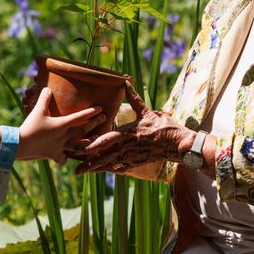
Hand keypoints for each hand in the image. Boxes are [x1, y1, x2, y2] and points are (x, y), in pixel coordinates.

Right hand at [18, 88, 104, 163]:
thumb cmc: (30, 126)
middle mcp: (64, 136)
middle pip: (83, 130)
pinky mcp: (53, 155)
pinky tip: (66, 156)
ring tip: (94, 140)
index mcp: (62, 124)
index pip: (80, 117)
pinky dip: (65, 157)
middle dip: (94, 123)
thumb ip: (44, 98)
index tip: (100, 108)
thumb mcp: (38, 110)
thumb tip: (47, 88)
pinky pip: (62, 158)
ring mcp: (60, 147)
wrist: (21, 144)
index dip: (90, 112)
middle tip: (104, 118)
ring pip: (78, 146)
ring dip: (87, 143)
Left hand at [76, 79, 191, 174]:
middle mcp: (127, 146)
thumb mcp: (147, 111)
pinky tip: (101, 171)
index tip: (79, 149)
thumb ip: (133, 98)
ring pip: (110, 163)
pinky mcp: (137, 162)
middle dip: (89, 162)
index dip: (92, 145)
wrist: (178, 144)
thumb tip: (125, 82)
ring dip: (96, 168)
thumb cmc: (164, 126)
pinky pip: (121, 167)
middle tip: (75, 168)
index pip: (106, 140)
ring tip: (82, 172)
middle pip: (105, 155)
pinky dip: (110, 169)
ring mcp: (132, 156)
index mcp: (128, 133)